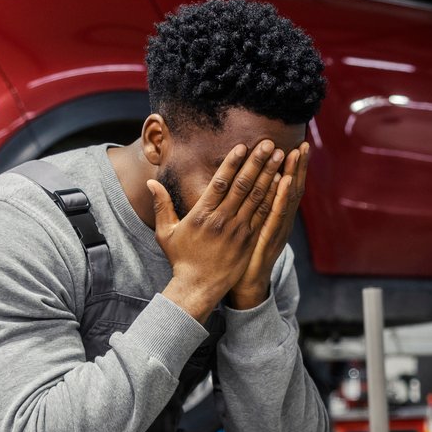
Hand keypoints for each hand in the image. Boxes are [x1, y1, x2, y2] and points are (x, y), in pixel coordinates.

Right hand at [151, 139, 287, 321]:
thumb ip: (161, 205)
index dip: (232, 163)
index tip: (242, 146)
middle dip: (257, 162)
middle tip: (268, 143)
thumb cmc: (181, 259)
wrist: (198, 287)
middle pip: (242, 186)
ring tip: (280, 156)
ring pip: (257, 198)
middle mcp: (222, 220)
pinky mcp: (249, 241)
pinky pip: (263, 215)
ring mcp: (238, 231)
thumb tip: (150, 182)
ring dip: (269, 175)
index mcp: (201, 215)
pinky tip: (281, 183)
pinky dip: (273, 197)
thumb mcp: (165, 232)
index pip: (220, 183)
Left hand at [228, 143, 309, 310]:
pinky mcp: (268, 239)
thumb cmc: (242, 256)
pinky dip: (281, 198)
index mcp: (275, 217)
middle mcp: (280, 222)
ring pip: (287, 199)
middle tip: (303, 144)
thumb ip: (250, 208)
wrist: (244, 286)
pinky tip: (284, 182)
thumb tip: (245, 186)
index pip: (286, 188)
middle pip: (292, 189)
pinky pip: (276, 215)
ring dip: (292, 175)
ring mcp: (277, 230)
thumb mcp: (248, 228)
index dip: (293, 168)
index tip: (297, 146)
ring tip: (296, 154)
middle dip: (298, 167)